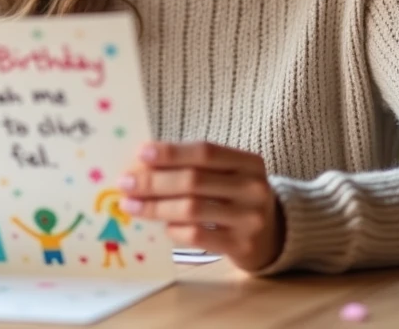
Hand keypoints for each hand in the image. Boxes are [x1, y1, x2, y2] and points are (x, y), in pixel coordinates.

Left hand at [117, 141, 283, 271]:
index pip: (205, 151)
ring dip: (155, 207)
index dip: (171, 152)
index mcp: (249, 162)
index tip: (141, 153)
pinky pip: (197, 236)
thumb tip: (139, 165)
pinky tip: (162, 226)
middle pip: (194, 180)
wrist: (273, 234)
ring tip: (131, 205)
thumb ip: (191, 165)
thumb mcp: (225, 174)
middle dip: (153, 182)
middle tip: (124, 183)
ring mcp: (250, 219)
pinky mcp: (241, 246)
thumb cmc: (235, 196)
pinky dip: (174, 229)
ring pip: (192, 209)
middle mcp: (253, 188)